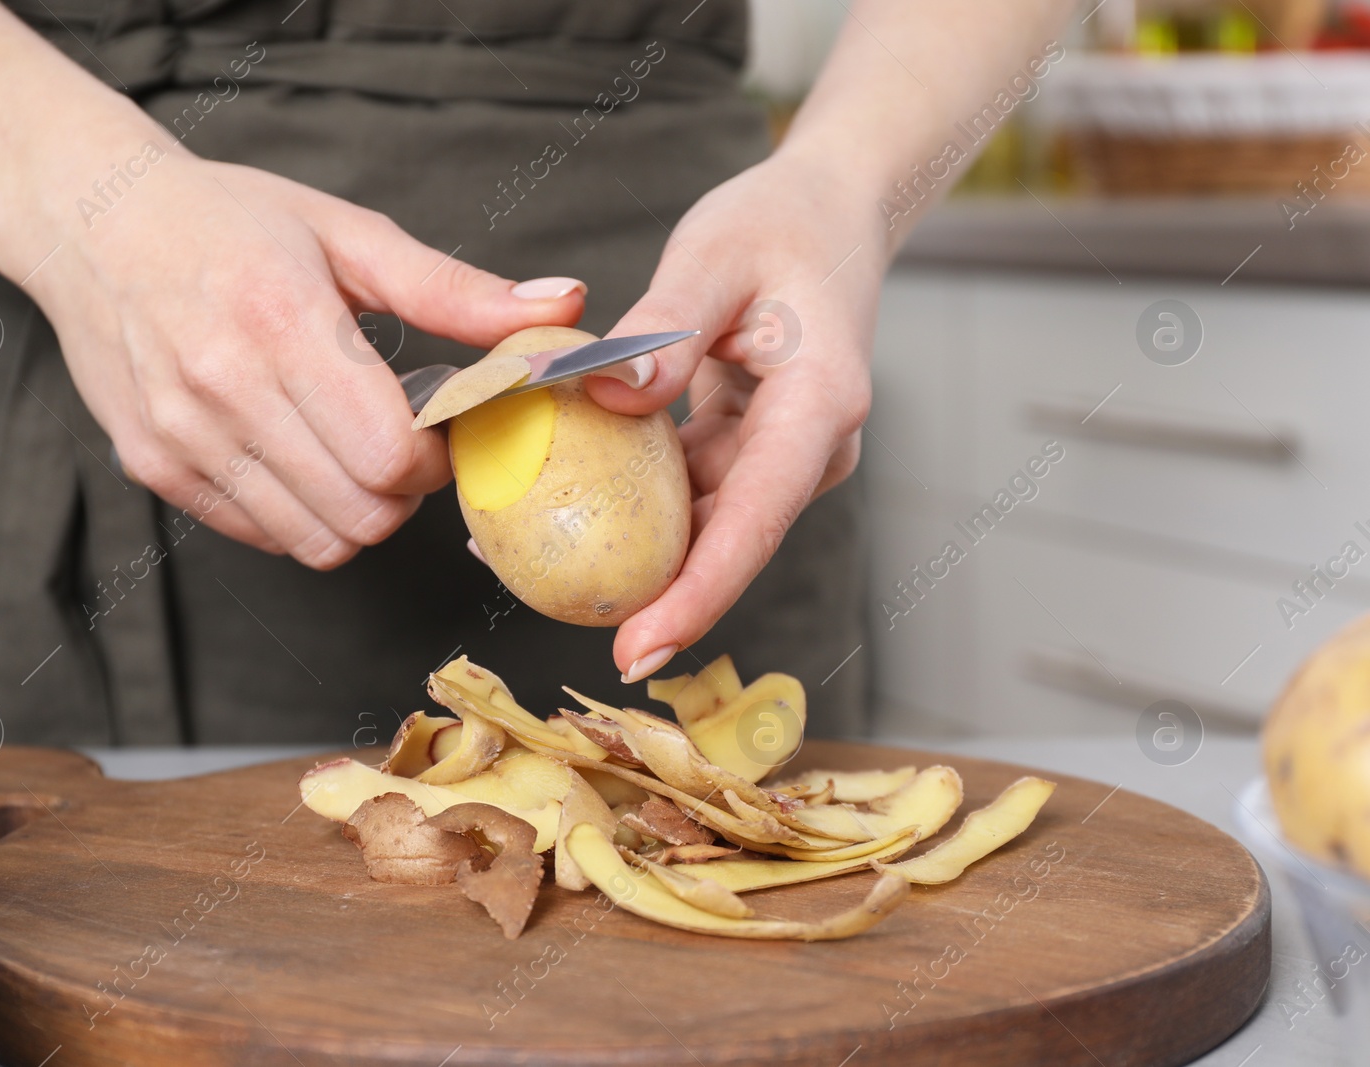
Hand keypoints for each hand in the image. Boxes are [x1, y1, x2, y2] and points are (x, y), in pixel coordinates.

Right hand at [22, 151, 585, 565]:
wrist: (92, 221)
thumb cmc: (229, 220)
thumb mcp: (349, 235)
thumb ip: (458, 291)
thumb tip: (563, 309)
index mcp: (282, 323)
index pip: (391, 456)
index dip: (436, 457)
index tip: (438, 424)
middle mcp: (222, 389)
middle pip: (361, 515)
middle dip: (405, 493)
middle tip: (403, 443)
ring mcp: (181, 437)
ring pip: (313, 543)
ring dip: (355, 511)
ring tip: (350, 448)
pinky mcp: (155, 469)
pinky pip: (262, 535)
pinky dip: (299, 514)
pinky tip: (298, 454)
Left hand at [583, 154, 885, 680]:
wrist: (830, 213)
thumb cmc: (778, 223)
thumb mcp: (716, 255)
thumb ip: (666, 328)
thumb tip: (606, 397)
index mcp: (820, 405)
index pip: (757, 518)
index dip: (699, 593)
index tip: (640, 647)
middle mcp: (811, 448)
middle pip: (730, 542)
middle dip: (659, 599)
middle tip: (578, 639)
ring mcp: (782, 455)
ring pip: (703, 524)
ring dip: (634, 551)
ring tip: (539, 576)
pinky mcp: (751, 450)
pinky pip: (687, 491)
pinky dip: (630, 500)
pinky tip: (559, 507)